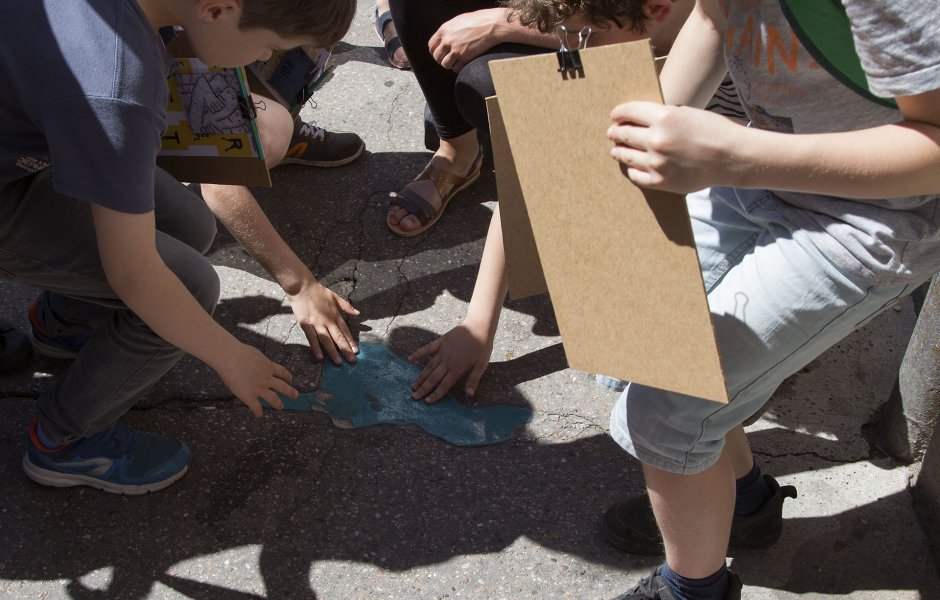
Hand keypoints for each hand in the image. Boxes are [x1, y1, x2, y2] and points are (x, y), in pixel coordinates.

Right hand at [216, 342, 297, 417]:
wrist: (230, 356)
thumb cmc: (238, 351)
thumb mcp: (255, 354)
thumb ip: (259, 361)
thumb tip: (257, 362)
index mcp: (269, 366)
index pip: (282, 373)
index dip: (287, 377)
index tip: (289, 380)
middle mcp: (267, 378)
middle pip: (283, 386)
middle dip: (290, 392)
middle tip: (295, 395)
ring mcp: (259, 388)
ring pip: (274, 399)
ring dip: (278, 404)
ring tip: (281, 407)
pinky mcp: (249, 396)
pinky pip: (256, 407)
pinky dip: (258, 412)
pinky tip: (259, 415)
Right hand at [288, 281, 359, 364]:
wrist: (301, 287)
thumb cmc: (318, 291)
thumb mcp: (335, 297)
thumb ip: (346, 306)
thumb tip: (357, 313)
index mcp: (335, 314)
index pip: (345, 330)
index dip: (351, 341)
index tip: (356, 351)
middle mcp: (327, 320)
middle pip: (338, 337)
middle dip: (345, 350)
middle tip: (352, 361)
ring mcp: (316, 323)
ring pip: (326, 340)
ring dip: (333, 352)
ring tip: (339, 362)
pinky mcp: (305, 324)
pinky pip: (312, 338)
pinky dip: (316, 348)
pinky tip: (320, 357)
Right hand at [408, 320, 492, 402]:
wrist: (479, 326)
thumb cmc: (482, 347)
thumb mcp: (481, 365)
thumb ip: (473, 380)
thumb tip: (469, 395)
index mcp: (457, 369)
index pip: (444, 386)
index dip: (435, 394)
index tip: (427, 402)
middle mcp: (447, 362)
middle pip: (433, 378)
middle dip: (423, 389)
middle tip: (414, 397)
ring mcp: (442, 351)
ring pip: (429, 367)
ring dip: (420, 377)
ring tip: (413, 385)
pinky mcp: (441, 341)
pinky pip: (427, 349)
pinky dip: (418, 354)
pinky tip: (410, 359)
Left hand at [429, 9, 502, 71]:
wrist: (491, 25)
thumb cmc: (477, 21)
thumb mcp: (458, 21)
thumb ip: (449, 30)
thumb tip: (443, 39)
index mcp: (444, 30)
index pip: (431, 45)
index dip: (434, 51)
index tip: (439, 54)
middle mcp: (447, 40)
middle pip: (437, 56)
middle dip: (441, 59)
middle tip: (447, 59)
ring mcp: (456, 50)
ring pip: (445, 64)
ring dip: (449, 65)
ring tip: (455, 62)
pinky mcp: (464, 58)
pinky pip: (456, 68)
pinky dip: (458, 68)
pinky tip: (462, 64)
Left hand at [608, 101, 743, 193]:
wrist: (732, 157)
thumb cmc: (712, 131)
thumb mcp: (686, 113)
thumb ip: (660, 116)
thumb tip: (636, 120)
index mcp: (664, 117)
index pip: (628, 112)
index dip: (618, 113)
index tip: (615, 116)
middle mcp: (657, 140)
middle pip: (624, 134)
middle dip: (616, 132)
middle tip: (612, 133)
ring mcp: (656, 163)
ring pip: (625, 155)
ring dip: (618, 151)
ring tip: (616, 150)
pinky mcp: (660, 182)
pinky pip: (635, 175)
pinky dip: (632, 169)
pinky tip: (633, 166)